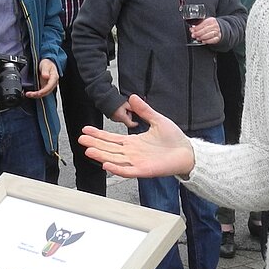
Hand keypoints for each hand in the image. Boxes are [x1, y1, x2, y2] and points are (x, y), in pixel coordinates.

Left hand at [25, 59, 58, 97]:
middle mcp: (52, 83)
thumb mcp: (45, 64)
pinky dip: (35, 94)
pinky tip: (30, 94)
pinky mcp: (44, 86)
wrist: (47, 63)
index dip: (43, 91)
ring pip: (43, 93)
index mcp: (54, 78)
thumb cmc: (47, 64)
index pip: (49, 87)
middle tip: (29, 94)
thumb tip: (46, 76)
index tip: (37, 93)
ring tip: (28, 94)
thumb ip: (45, 70)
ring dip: (36, 95)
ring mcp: (48, 85)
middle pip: (46, 92)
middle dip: (37, 95)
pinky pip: (41, 92)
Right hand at [80, 95, 194, 177]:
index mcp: (133, 142)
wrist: (187, 152)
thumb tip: (132, 97)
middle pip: (109, 149)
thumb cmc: (174, 139)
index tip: (85, 129)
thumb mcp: (157, 120)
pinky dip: (116, 168)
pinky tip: (106, 165)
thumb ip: (144, 110)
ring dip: (101, 155)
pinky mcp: (144, 170)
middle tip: (81, 139)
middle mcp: (132, 153)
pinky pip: (127, 171)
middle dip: (94, 144)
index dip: (98, 134)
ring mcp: (137, 162)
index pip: (111, 139)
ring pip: (114, 159)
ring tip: (88, 150)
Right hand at [111, 101, 137, 127]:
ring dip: (124, 114)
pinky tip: (119, 108)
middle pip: (127, 121)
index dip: (135, 124)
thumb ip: (132, 109)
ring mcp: (113, 119)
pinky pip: (118, 117)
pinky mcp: (111, 117)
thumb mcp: (127, 104)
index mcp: (122, 117)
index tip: (137, 123)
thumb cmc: (115, 100)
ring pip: (123, 119)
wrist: (106, 99)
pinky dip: (120, 114)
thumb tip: (137, 111)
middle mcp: (117, 119)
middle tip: (128, 109)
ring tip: (122, 107)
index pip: (130, 124)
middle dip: (129, 115)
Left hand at [189, 17, 221, 45]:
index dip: (196, 28)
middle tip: (193, 35)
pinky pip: (213, 40)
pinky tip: (203, 41)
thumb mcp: (205, 22)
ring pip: (209, 35)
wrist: (218, 28)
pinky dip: (207, 41)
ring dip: (202, 37)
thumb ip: (199, 25)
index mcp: (211, 20)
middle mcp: (215, 26)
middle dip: (198, 33)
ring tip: (197, 38)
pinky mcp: (218, 37)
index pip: (203, 24)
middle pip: (205, 30)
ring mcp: (217, 32)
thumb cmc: (209, 26)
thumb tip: (192, 28)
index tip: (192, 30)